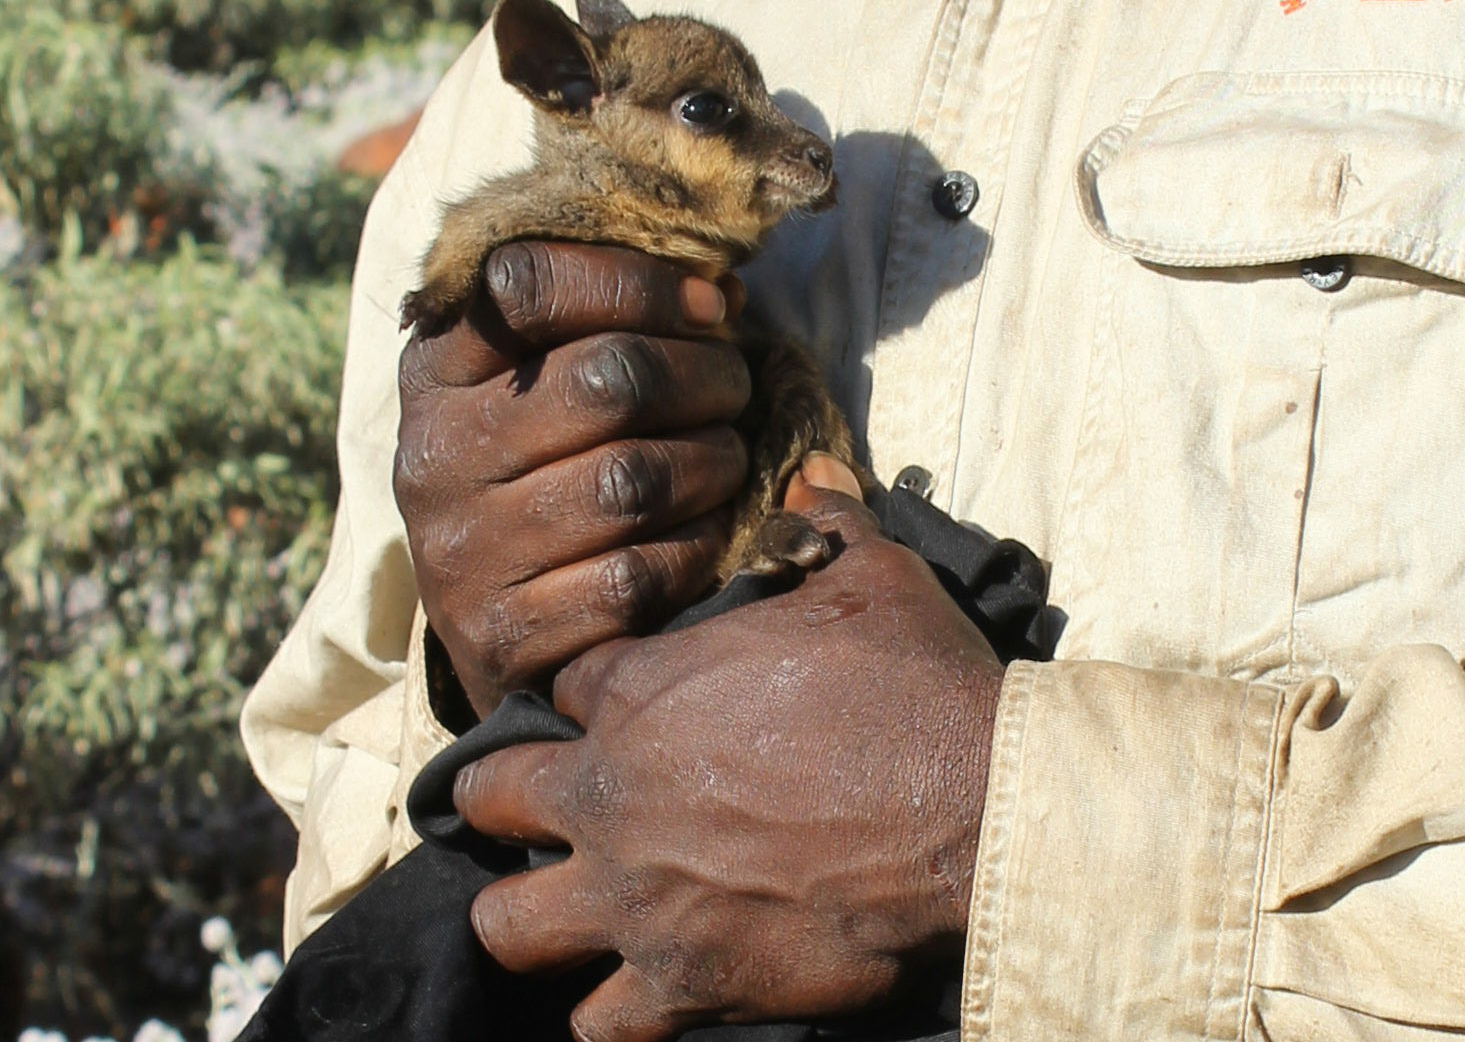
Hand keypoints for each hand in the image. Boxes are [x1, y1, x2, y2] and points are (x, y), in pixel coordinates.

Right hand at [397, 240, 751, 718]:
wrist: (493, 629)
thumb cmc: (544, 473)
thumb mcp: (549, 384)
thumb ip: (619, 323)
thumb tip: (723, 296)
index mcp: (435, 371)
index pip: (527, 283)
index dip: (637, 282)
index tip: (711, 305)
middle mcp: (434, 456)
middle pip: (607, 378)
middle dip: (704, 375)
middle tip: (734, 388)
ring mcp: (462, 552)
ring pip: (633, 480)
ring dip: (713, 461)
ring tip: (725, 458)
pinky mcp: (504, 634)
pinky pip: (635, 576)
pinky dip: (694, 547)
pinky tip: (702, 532)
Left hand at [455, 462, 1006, 1041]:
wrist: (976, 809)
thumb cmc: (919, 687)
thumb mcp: (874, 578)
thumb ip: (825, 526)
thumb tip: (812, 478)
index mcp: (642, 689)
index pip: (557, 687)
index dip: (583, 701)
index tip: (613, 717)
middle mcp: (612, 794)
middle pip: (488, 797)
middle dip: (508, 803)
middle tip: (552, 812)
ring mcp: (636, 898)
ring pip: (508, 926)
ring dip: (535, 919)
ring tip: (571, 916)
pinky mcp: (681, 982)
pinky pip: (597, 1026)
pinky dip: (612, 1015)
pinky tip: (640, 997)